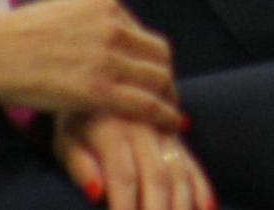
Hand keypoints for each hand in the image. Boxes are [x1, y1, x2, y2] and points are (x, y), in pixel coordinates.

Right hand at [0, 0, 179, 128]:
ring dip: (167, 95)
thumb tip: (100, 34)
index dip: (151, 57)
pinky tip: (173, 121)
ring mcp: (108, 57)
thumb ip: (88, 22)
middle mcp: (113, 26)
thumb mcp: (61, 13)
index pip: (143, 34)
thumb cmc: (10, 37)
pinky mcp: (98, 88)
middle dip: (165, 75)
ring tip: (169, 109)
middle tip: (166, 93)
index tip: (154, 72)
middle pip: (159, 54)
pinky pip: (143, 102)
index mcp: (105, 5)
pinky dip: (163, 113)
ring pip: (158, 77)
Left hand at [56, 112, 212, 209]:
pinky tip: (207, 208)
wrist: (107, 78)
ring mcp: (165, 133)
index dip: (126, 207)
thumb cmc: (77, 119)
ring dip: (183, 206)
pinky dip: (202, 188)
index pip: (123, 176)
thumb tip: (95, 193)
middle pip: (158, 177)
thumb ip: (78, 164)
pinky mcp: (177, 138)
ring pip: (180, 173)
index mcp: (112, 130)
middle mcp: (145, 130)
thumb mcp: (65, 137)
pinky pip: (193, 164)